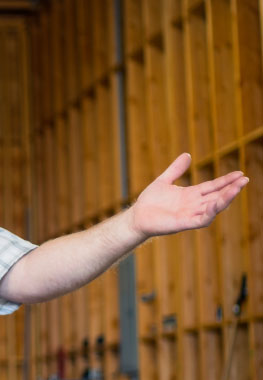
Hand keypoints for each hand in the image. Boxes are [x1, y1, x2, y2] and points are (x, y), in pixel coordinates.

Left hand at [130, 153, 248, 237]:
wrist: (136, 216)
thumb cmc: (149, 201)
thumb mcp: (164, 180)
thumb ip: (176, 169)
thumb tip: (187, 154)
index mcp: (191, 194)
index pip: (213, 186)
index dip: (226, 181)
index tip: (239, 173)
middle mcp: (194, 205)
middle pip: (217, 195)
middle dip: (231, 188)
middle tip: (244, 179)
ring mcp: (190, 214)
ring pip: (213, 207)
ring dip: (225, 198)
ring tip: (237, 188)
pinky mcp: (184, 223)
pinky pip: (202, 219)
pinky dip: (210, 212)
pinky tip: (217, 204)